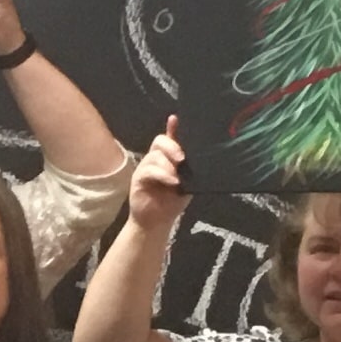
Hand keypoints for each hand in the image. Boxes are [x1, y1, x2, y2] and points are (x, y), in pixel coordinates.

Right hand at [126, 117, 189, 234]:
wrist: (156, 222)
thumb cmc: (172, 202)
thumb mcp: (188, 183)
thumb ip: (192, 168)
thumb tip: (202, 155)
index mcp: (168, 158)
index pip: (169, 137)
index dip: (172, 127)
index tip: (175, 118)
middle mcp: (155, 159)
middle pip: (160, 141)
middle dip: (172, 146)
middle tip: (182, 158)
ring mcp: (145, 167)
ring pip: (155, 156)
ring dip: (168, 165)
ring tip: (178, 178)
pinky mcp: (138, 178)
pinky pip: (149, 170)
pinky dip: (162, 175)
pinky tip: (172, 182)